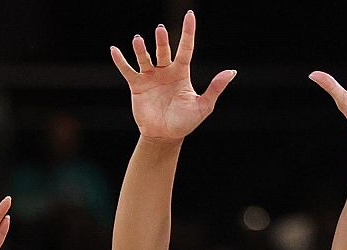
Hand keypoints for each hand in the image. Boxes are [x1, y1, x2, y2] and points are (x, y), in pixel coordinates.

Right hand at [110, 11, 236, 142]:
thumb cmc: (185, 121)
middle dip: (162, 40)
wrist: (165, 136)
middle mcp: (165, 71)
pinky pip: (128, 70)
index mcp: (181, 72)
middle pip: (163, 51)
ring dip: (141, 49)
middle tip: (161, 30)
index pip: (186, 48)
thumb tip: (231, 71)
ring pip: (145, 58)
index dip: (188, 32)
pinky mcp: (137, 86)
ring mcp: (150, 77)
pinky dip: (121, 61)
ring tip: (138, 40)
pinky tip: (114, 50)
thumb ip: (215, 88)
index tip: (190, 15)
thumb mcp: (204, 105)